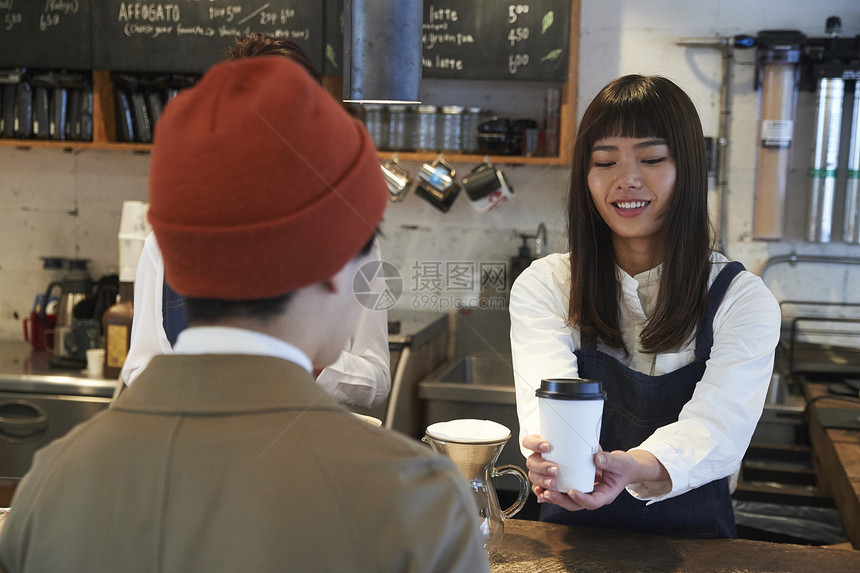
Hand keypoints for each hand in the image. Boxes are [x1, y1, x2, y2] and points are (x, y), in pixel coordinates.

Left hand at [523, 434, 668, 511]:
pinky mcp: (577, 485)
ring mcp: (584, 492)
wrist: (623, 467)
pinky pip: (563, 491)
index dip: (581, 499)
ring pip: (567, 500)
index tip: (572, 491)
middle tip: (549, 493)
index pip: (593, 502)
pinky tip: (540, 488)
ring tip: (541, 491)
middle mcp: (593, 495)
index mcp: (605, 494)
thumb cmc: (623, 467)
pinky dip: (552, 490)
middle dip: (561, 500)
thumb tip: (596, 457)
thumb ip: (609, 461)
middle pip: (575, 504)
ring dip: (553, 497)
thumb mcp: (620, 463)